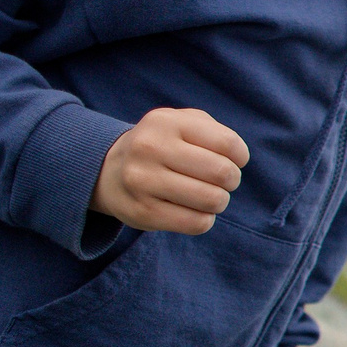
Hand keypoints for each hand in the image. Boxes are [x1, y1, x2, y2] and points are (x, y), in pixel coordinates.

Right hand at [92, 108, 249, 233]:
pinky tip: (192, 210)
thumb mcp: (183, 124)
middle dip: (231, 180)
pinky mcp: (142, 212)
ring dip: (219, 201)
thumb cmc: (162, 146)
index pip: (228, 143)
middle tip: (219, 181)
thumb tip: (237, 160)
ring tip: (205, 195)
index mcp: (165, 122)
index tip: (231, 160)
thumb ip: (215, 132)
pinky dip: (204, 219)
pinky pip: (197, 223)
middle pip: (223, 173)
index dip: (240, 157)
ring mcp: (142, 181)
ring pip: (213, 200)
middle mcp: (149, 148)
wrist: (107, 171)